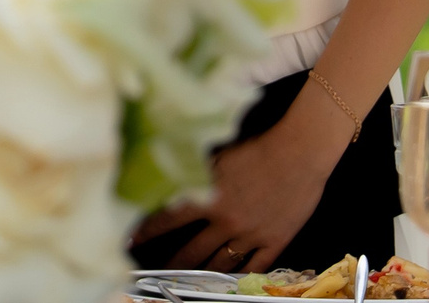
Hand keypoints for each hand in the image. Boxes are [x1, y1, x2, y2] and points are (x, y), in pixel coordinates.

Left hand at [133, 106, 341, 273]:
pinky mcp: (274, 241)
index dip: (146, 232)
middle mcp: (225, 222)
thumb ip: (194, 169)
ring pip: (219, 263)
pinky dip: (239, 275)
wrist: (298, 153)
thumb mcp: (217, 154)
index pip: (167, 220)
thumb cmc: (256, 146)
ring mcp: (250, 235)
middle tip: (157, 271)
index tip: (130, 241)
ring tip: (187, 282)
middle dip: (172, 263)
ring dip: (201, 273)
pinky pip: (254, 266)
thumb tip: (168, 167)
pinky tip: (228, 280)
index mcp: (207, 198)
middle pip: (191, 251)